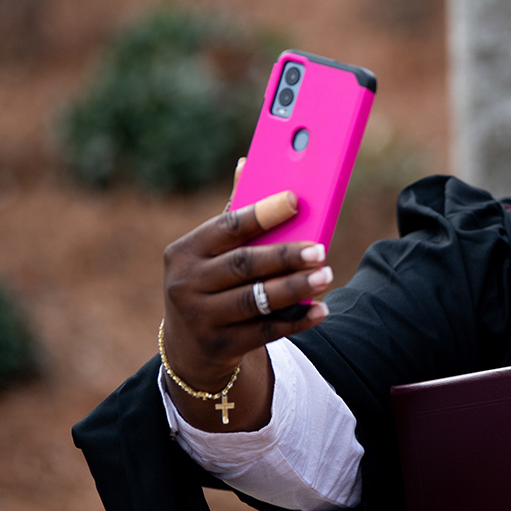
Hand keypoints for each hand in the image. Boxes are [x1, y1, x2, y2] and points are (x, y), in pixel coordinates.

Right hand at [159, 187, 331, 426]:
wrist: (189, 348)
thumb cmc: (211, 283)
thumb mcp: (211, 253)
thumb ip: (234, 215)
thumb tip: (247, 162)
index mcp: (184, 251)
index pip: (226, 227)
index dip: (262, 213)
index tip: (296, 200)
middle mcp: (186, 284)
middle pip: (243, 265)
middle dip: (285, 256)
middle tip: (321, 250)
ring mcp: (199, 318)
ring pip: (255, 300)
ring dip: (295, 288)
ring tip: (326, 275)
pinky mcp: (220, 347)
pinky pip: (266, 332)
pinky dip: (296, 320)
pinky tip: (320, 309)